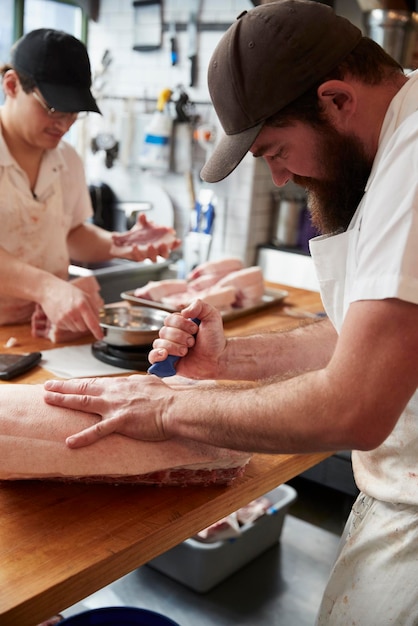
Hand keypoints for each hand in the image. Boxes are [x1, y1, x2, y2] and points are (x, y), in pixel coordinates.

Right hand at [38, 279, 103, 340]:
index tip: (101, 336)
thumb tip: (99, 321)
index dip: (97, 331)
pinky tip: (65, 314)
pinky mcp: (57, 322)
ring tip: (71, 312)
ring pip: (76, 329)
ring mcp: (64, 318)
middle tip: (80, 314)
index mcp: (82, 304)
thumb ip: (94, 308)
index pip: (92, 322)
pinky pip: (68, 328)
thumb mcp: (84, 296)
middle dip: (85, 324)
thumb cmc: (67, 292)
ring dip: (76, 324)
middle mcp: (73, 312)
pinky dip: (68, 324)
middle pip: (84, 328)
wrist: (49, 290)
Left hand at [43, 374, 172, 447]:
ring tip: (48, 399)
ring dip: (64, 400)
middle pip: (84, 388)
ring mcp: (116, 406)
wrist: (176, 407)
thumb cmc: (167, 398)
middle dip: (63, 387)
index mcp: (122, 384)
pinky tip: (69, 442)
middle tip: (47, 386)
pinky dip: (83, 437)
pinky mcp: (121, 422)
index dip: (79, 383)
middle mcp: (115, 392)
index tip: (67, 383)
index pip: (95, 382)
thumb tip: (136, 383)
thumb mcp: (150, 384)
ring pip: (84, 402)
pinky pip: (98, 431)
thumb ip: (138, 384)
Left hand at [110, 213, 180, 261]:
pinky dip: (137, 252)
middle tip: (163, 243)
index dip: (175, 245)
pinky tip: (135, 246)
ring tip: (150, 245)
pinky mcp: (139, 258)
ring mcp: (148, 256)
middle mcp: (156, 252)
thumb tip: (142, 215)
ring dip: (153, 252)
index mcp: (160, 245)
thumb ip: (143, 221)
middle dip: (165, 250)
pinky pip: (139, 258)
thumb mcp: (141, 226)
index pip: (171, 247)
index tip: (178, 240)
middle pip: (165, 255)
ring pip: (154, 259)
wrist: (124, 242)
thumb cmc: (138, 235)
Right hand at [148, 299, 225, 378]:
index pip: (169, 319)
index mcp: (179, 324)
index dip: (181, 324)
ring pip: (159, 344)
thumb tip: (184, 311)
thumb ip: (199, 306)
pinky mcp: (167, 363)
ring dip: (174, 347)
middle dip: (180, 337)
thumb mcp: (211, 316)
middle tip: (193, 342)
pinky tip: (165, 355)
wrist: (219, 358)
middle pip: (163, 332)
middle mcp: (171, 335)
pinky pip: (152, 357)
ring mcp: (168, 349)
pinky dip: (156, 355)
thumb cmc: (215, 338)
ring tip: (186, 351)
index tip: (195, 330)